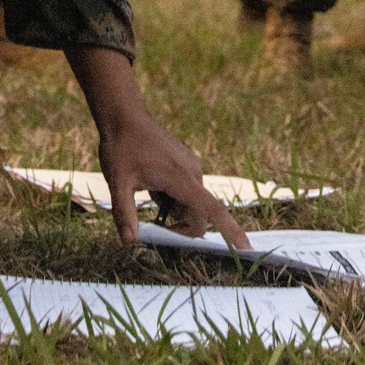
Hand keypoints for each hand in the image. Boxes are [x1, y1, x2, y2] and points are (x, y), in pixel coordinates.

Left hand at [66, 47, 251, 250]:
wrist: (124, 115)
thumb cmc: (121, 146)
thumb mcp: (117, 181)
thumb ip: (125, 212)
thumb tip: (129, 241)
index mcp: (182, 179)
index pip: (213, 209)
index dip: (232, 230)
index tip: (247, 249)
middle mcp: (193, 173)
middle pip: (199, 214)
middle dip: (180, 226)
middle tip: (153, 223)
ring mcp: (191, 167)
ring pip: (191, 204)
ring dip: (173, 210)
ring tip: (147, 192)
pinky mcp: (186, 165)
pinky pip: (186, 192)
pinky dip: (172, 199)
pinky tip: (151, 185)